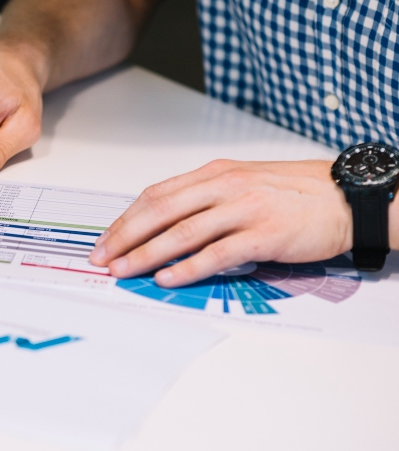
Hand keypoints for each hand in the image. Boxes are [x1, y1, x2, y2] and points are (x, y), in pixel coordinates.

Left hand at [88, 160, 352, 286]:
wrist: (347, 196)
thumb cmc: (295, 192)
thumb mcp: (242, 182)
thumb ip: (206, 198)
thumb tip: (166, 224)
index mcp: (214, 173)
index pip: (156, 195)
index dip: (126, 219)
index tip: (106, 239)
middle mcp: (224, 186)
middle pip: (159, 211)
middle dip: (124, 237)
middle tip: (102, 258)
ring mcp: (243, 209)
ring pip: (181, 232)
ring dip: (146, 254)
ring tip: (123, 271)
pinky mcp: (263, 234)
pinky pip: (216, 253)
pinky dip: (186, 267)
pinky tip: (166, 277)